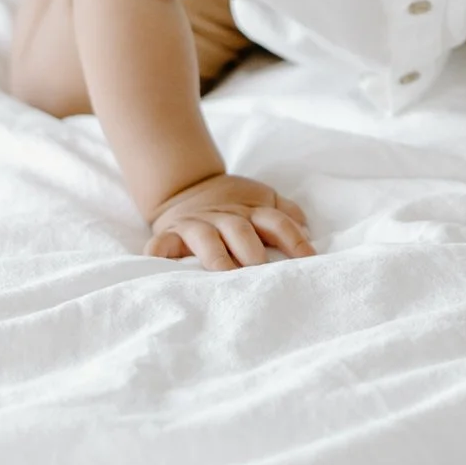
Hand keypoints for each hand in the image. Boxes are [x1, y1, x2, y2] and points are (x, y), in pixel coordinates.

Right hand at [145, 173, 314, 269]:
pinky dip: (158, 255)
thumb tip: (308, 229)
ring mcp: (196, 225)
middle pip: (241, 230)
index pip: (277, 222)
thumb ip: (286, 213)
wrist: (188, 187)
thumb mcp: (262, 200)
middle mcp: (225, 217)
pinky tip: (157, 267)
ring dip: (217, 257)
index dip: (294, 241)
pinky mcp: (169, 234)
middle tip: (261, 274)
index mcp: (251, 210)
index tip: (308, 263)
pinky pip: (161, 245)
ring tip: (226, 277)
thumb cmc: (234, 204)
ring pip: (207, 239)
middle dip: (252, 251)